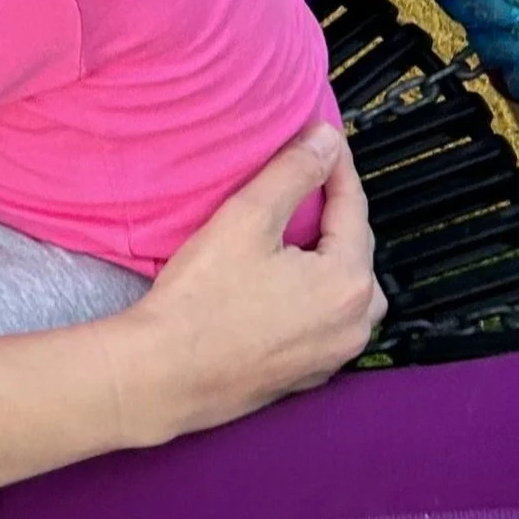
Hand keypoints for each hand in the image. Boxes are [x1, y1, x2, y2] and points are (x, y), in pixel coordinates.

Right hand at [122, 126, 384, 445]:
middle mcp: (352, 324)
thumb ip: (292, 174)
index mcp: (347, 282)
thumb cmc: (199, 303)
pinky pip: (324, 327)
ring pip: (345, 295)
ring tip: (296, 240)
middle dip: (335, 218)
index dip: (336, 168)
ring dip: (328, 264)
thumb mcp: (245, 220)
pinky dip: (312, 302)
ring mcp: (331, 356)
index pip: (353, 208)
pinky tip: (281, 292)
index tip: (323, 142)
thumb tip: (324, 140)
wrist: (163, 376)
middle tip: (308, 189)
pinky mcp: (305, 377)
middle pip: (355, 253)